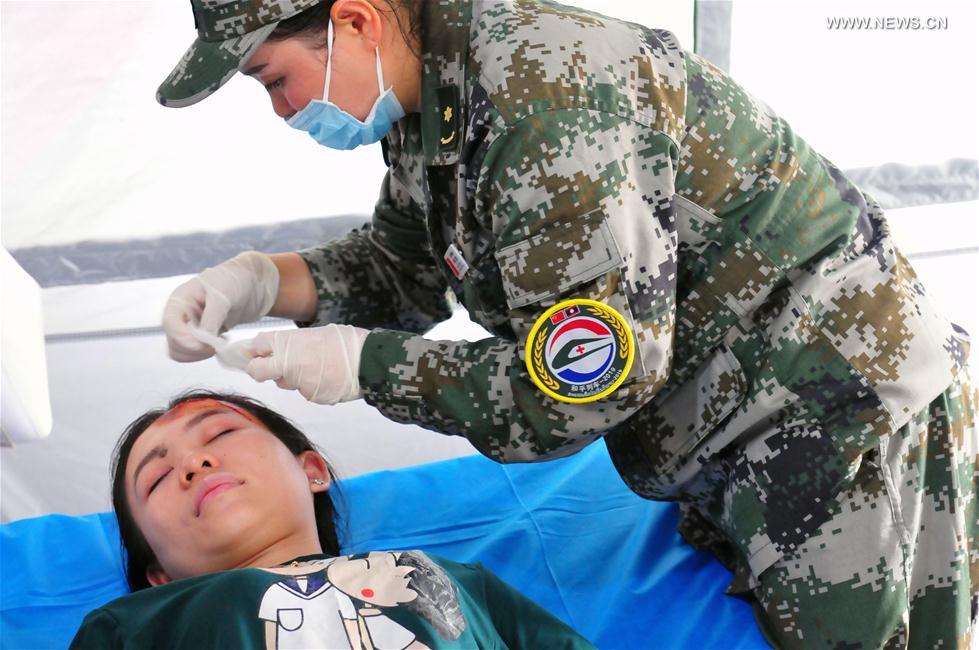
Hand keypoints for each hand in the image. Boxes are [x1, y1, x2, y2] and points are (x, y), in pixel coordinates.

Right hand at [162, 251, 278, 361]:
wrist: (249, 285)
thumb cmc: (232, 282)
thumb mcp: (221, 296)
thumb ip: (211, 317)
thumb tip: (203, 339)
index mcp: (179, 301)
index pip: (170, 324)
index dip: (183, 338)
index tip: (203, 344)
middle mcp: (180, 316)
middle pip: (174, 342)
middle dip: (194, 348)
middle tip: (216, 345)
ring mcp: (189, 328)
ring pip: (181, 352)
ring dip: (199, 354)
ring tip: (220, 342)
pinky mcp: (200, 337)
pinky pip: (194, 353)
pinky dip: (205, 354)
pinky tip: (220, 342)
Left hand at [246, 324, 369, 404]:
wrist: (368, 361)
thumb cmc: (345, 342)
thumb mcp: (316, 334)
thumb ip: (293, 344)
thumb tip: (277, 350)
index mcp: (288, 343)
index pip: (257, 345)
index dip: (258, 350)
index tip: (262, 352)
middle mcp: (287, 364)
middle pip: (258, 371)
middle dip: (260, 370)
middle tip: (272, 368)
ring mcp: (298, 383)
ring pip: (285, 382)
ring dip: (292, 378)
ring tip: (317, 368)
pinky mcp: (311, 396)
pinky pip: (305, 391)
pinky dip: (312, 386)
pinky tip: (328, 378)